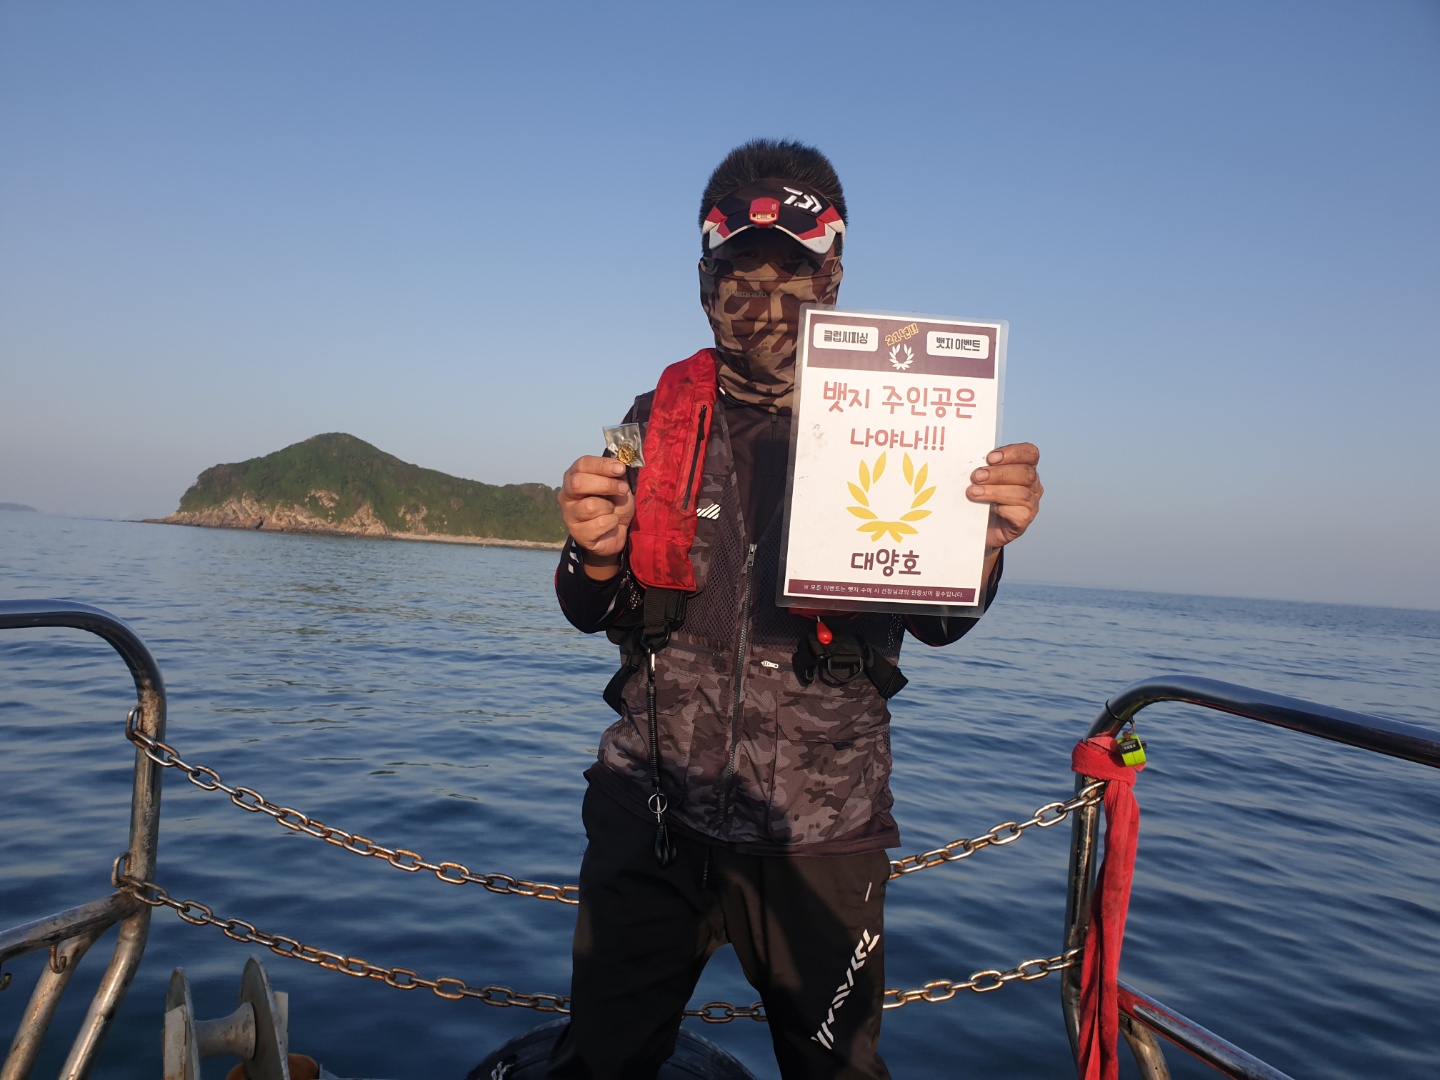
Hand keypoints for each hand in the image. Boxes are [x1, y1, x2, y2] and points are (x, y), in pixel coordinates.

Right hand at [558, 456, 633, 573]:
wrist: (617, 532)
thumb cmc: (615, 504)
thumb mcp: (619, 486)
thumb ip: (616, 475)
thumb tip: (619, 465)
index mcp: (574, 477)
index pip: (582, 465)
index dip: (602, 465)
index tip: (620, 468)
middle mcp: (566, 495)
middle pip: (578, 483)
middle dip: (605, 485)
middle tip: (623, 489)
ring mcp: (569, 515)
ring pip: (590, 506)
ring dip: (609, 507)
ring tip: (612, 511)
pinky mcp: (577, 533)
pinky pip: (599, 524)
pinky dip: (612, 523)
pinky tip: (611, 524)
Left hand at [967, 442, 1042, 553]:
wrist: (976, 527)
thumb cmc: (980, 498)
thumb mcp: (981, 478)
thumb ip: (982, 468)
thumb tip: (968, 460)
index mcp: (1024, 467)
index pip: (1029, 453)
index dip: (1012, 453)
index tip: (990, 458)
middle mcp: (1032, 484)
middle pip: (1026, 473)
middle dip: (999, 473)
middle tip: (976, 476)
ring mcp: (1031, 502)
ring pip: (1021, 493)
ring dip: (995, 491)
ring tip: (974, 492)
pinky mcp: (1025, 519)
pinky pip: (1018, 512)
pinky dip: (1001, 508)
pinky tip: (988, 508)